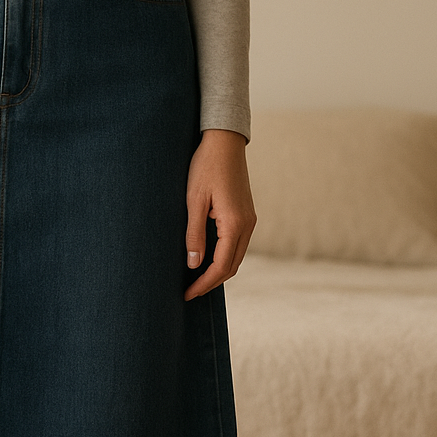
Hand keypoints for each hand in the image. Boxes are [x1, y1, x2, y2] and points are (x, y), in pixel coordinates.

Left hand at [183, 129, 255, 300]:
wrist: (224, 141)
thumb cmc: (205, 167)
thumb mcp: (193, 200)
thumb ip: (194, 233)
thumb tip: (194, 264)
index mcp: (235, 224)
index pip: (221, 266)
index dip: (203, 284)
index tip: (187, 294)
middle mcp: (247, 225)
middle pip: (232, 267)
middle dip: (211, 283)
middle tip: (189, 292)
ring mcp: (249, 220)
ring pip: (236, 257)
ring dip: (218, 272)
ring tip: (196, 281)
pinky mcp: (246, 215)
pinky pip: (236, 245)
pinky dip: (223, 258)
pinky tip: (206, 261)